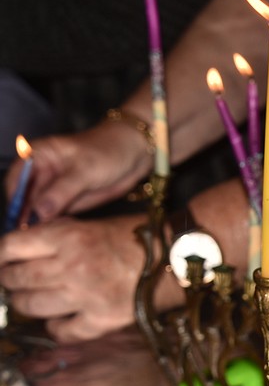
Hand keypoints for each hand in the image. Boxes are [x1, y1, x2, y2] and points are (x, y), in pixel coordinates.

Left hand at [0, 214, 180, 342]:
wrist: (181, 256)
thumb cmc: (142, 237)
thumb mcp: (96, 225)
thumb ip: (60, 236)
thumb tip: (25, 248)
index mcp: (69, 236)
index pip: (11, 248)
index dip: (1, 256)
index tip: (2, 261)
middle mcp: (71, 266)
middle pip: (16, 279)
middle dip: (10, 281)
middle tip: (14, 281)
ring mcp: (84, 296)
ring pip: (32, 307)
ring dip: (27, 304)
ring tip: (35, 299)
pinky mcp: (100, 320)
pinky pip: (61, 331)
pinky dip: (56, 327)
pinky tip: (61, 320)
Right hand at [5, 119, 152, 220]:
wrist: (135, 153)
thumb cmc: (108, 150)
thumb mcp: (84, 170)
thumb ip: (61, 191)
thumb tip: (39, 212)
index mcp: (37, 156)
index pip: (16, 181)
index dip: (16, 202)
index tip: (19, 221)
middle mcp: (41, 173)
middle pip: (25, 200)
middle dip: (27, 217)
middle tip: (33, 235)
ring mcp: (54, 188)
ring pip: (38, 211)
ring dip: (41, 224)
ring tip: (48, 234)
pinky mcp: (67, 200)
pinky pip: (55, 216)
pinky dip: (56, 225)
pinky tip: (60, 231)